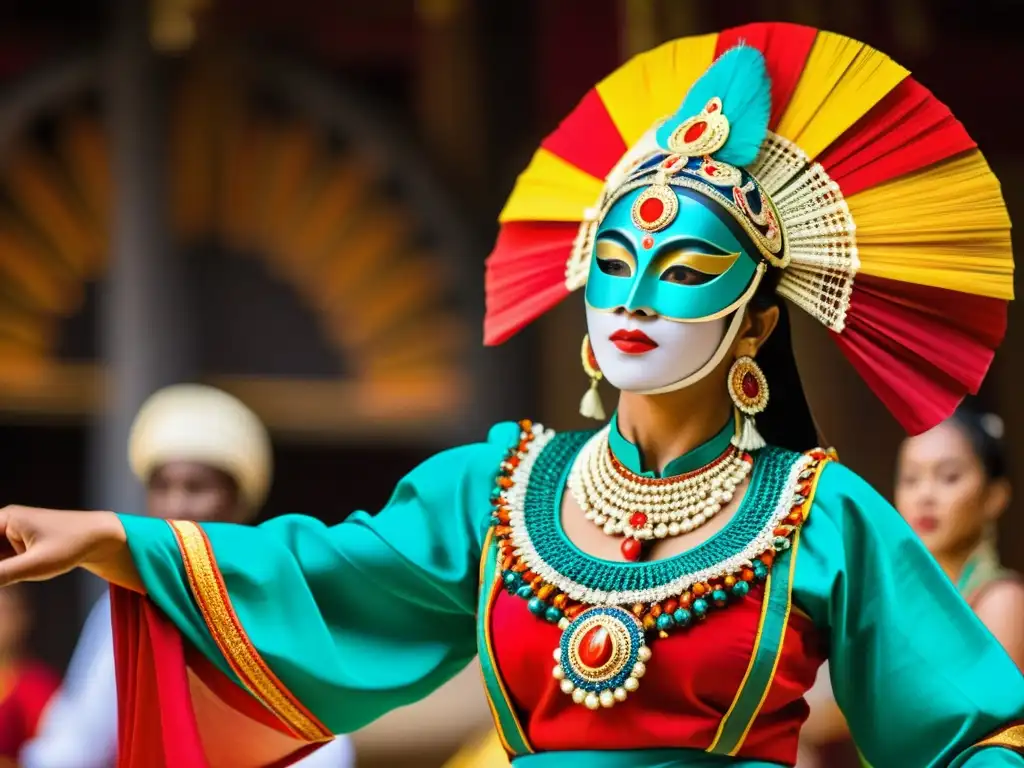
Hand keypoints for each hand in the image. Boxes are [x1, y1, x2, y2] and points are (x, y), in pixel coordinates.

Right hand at [0, 505, 137, 588]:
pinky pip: (1, 559)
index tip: (1, 568)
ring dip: (1, 568)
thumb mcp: (35, 564)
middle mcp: (5, 522)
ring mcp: (12, 533)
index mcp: (5, 518)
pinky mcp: (19, 545)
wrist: (102, 538)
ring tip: (21, 570)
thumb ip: (1, 575)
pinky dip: (2, 570)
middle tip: (7, 575)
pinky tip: (9, 579)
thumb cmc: (73, 545)